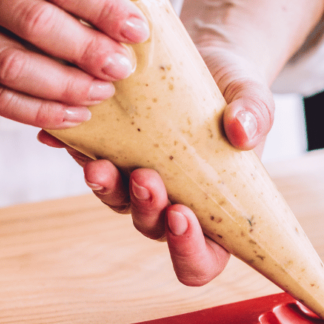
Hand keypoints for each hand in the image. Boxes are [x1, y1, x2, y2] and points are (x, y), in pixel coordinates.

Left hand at [38, 42, 273, 284]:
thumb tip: (242, 131)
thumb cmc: (237, 94)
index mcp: (217, 213)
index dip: (188, 251)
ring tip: (100, 165)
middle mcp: (174, 205)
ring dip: (107, 188)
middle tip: (145, 178)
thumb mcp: (253, 96)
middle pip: (151, 228)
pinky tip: (67, 137)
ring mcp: (139, 184)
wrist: (208, 63)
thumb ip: (256, 114)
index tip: (182, 214)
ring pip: (116, 201)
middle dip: (146, 208)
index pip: (202, 260)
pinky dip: (79, 153)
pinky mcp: (115, 155)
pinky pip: (92, 163)